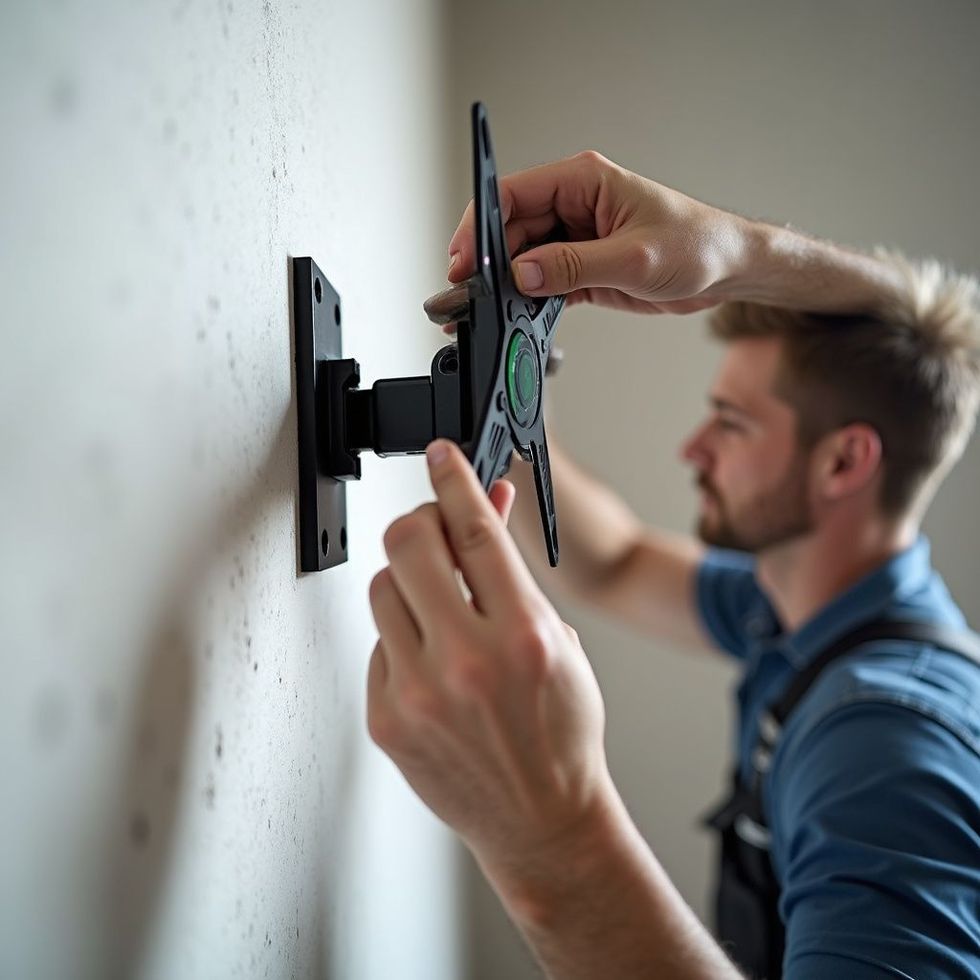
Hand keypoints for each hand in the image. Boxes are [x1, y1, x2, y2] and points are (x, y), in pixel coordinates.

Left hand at [367, 440, 611, 870]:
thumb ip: (515, 572)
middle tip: (434, 531)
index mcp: (523, 634)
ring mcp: (419, 691)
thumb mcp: (559, 639)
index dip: (453, 479)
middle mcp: (467, 660)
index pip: (476, 529)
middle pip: (408, 544)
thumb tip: (490, 505)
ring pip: (382, 588)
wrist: (541, 818)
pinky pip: (379, 643)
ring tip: (441, 610)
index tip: (440, 456)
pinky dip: (404, 637)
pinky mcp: (387, 717)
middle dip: (420, 522)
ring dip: (410, 583)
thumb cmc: (561, 732)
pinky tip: (433, 663)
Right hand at [446, 150, 748, 317]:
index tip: (463, 257)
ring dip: (507, 284)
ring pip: (522, 258)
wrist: (729, 270)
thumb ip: (574, 266)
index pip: (513, 193)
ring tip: (492, 308)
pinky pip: (543, 281)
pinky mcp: (583, 267)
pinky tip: (520, 314)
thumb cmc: (699, 245)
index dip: (479, 224)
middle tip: (472, 294)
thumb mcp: (634, 257)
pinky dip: (529, 298)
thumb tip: (523, 273)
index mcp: (584, 181)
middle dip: (487, 261)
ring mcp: (576, 237)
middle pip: (510, 229)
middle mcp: (575, 205)